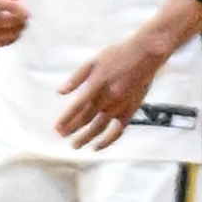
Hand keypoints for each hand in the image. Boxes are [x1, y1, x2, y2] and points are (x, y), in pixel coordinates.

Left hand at [55, 18, 181, 145]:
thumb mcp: (93, 61)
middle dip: (72, 129)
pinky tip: (97, 146)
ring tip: (75, 145)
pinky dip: (107, 141)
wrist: (144, 55)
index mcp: (96, 85)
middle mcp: (106, 99)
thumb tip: (60, 91)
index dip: (66, 119)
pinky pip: (117, 131)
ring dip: (86, 138)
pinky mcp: (130, 111)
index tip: (57, 128)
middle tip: (62, 136)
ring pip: (99, 128)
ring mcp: (119, 107)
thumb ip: (76, 77)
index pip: (77, 107)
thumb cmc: (117, 55)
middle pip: (86, 119)